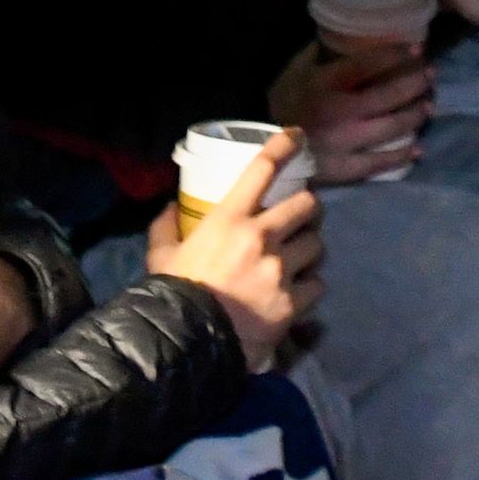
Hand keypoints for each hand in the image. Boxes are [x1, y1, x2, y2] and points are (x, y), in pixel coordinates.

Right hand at [149, 130, 323, 369]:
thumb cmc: (173, 293)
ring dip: (309, 249)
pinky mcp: (293, 300)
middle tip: (302, 216)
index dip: (285, 146)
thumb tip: (171, 207)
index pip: (263, 168)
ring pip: (317, 244)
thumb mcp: (162, 254)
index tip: (298, 135)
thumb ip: (166, 227)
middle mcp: (262, 236)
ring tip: (299, 258)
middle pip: (308, 204)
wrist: (187, 344)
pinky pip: (317, 283)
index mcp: (229, 218)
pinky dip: (309, 286)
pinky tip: (297, 292)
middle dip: (309, 207)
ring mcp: (281, 268)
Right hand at [265, 41, 432, 183]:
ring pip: (391, 126)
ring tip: (429, 106)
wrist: (261, 151)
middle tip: (430, 75)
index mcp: (327, 83)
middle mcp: (340, 111)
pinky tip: (418, 148)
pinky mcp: (345, 168)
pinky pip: (379, 163)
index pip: (370, 63)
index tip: (417, 48)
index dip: (397, 54)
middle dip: (415, 82)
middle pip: (388, 94)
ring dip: (415, 114)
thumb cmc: (282, 105)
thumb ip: (317, 53)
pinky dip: (401, 155)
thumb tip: (340, 33)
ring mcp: (345, 141)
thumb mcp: (296, 71)